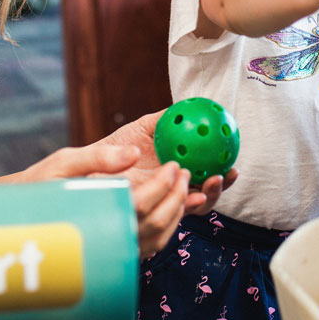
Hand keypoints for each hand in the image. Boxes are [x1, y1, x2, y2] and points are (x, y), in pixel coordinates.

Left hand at [100, 111, 237, 253]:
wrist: (84, 167)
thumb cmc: (113, 145)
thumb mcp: (141, 129)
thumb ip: (164, 121)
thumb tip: (190, 105)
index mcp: (174, 170)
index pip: (205, 175)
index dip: (223, 173)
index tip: (234, 163)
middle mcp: (169, 189)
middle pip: (202, 193)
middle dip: (218, 188)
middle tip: (225, 175)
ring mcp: (158, 202)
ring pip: (190, 206)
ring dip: (206, 197)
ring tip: (210, 183)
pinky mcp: (146, 212)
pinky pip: (168, 214)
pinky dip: (184, 206)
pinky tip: (192, 197)